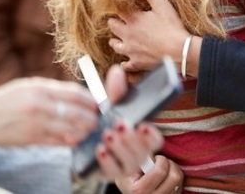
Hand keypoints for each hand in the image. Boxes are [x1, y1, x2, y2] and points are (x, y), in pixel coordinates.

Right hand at [0, 77, 97, 149]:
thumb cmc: (8, 100)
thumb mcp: (29, 86)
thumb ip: (54, 89)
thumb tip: (81, 94)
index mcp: (40, 89)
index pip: (75, 93)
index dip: (92, 99)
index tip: (99, 103)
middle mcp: (39, 106)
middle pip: (77, 112)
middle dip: (92, 117)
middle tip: (98, 119)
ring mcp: (36, 124)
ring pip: (71, 130)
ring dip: (84, 131)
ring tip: (89, 130)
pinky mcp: (32, 139)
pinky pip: (58, 142)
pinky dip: (71, 141)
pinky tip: (76, 139)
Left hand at [95, 65, 166, 185]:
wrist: (88, 144)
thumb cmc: (107, 124)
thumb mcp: (112, 107)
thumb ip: (116, 91)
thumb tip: (117, 70)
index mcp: (143, 138)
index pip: (156, 141)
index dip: (151, 135)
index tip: (143, 125)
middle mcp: (137, 154)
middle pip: (142, 152)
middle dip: (132, 139)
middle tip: (120, 124)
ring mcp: (124, 166)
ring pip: (130, 163)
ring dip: (119, 148)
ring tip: (107, 133)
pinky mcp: (109, 173)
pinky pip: (111, 172)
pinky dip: (106, 160)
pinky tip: (99, 149)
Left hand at [109, 0, 188, 72]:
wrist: (179, 51)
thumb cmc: (172, 27)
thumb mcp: (161, 4)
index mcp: (133, 19)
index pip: (118, 10)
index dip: (117, 6)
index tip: (118, 4)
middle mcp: (127, 35)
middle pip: (113, 27)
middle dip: (114, 22)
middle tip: (117, 20)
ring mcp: (131, 50)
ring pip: (115, 45)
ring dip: (115, 40)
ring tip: (117, 38)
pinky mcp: (136, 63)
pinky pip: (125, 64)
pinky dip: (124, 62)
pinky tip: (126, 60)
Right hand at [114, 155, 184, 193]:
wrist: (130, 192)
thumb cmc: (127, 177)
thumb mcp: (126, 167)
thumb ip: (136, 154)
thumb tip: (145, 133)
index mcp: (138, 190)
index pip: (160, 171)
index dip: (160, 160)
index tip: (155, 158)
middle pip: (174, 176)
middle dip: (168, 163)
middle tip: (159, 162)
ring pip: (179, 179)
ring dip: (173, 169)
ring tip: (162, 167)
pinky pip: (180, 185)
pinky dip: (174, 177)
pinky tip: (165, 176)